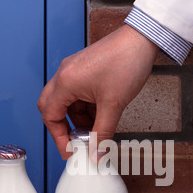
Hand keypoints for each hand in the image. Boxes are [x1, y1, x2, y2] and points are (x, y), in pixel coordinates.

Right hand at [37, 24, 157, 161]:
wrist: (142, 39)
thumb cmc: (126, 62)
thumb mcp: (113, 104)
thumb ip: (103, 132)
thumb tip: (96, 153)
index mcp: (66, 82)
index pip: (50, 117)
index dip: (59, 138)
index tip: (70, 151)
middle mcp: (65, 75)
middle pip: (53, 108)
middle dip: (65, 128)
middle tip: (78, 142)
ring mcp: (75, 72)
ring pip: (68, 103)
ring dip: (79, 120)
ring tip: (96, 131)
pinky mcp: (85, 71)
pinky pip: (79, 95)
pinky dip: (87, 109)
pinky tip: (101, 117)